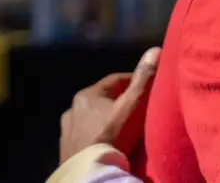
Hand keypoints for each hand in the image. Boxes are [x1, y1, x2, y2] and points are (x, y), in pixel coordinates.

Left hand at [59, 47, 160, 163]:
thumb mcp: (131, 105)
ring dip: (106, 119)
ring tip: (123, 130)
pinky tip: (106, 143)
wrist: (88, 171)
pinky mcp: (64, 148)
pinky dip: (96, 134)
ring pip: (92, 117)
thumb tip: (155, 49)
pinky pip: (84, 134)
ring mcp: (66, 129)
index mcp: (86, 94)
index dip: (134, 83)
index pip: (115, 80)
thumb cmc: (112, 135)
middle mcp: (71, 108)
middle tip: (137, 111)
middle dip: (120, 102)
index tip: (148, 91)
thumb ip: (142, 79)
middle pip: (103, 99)